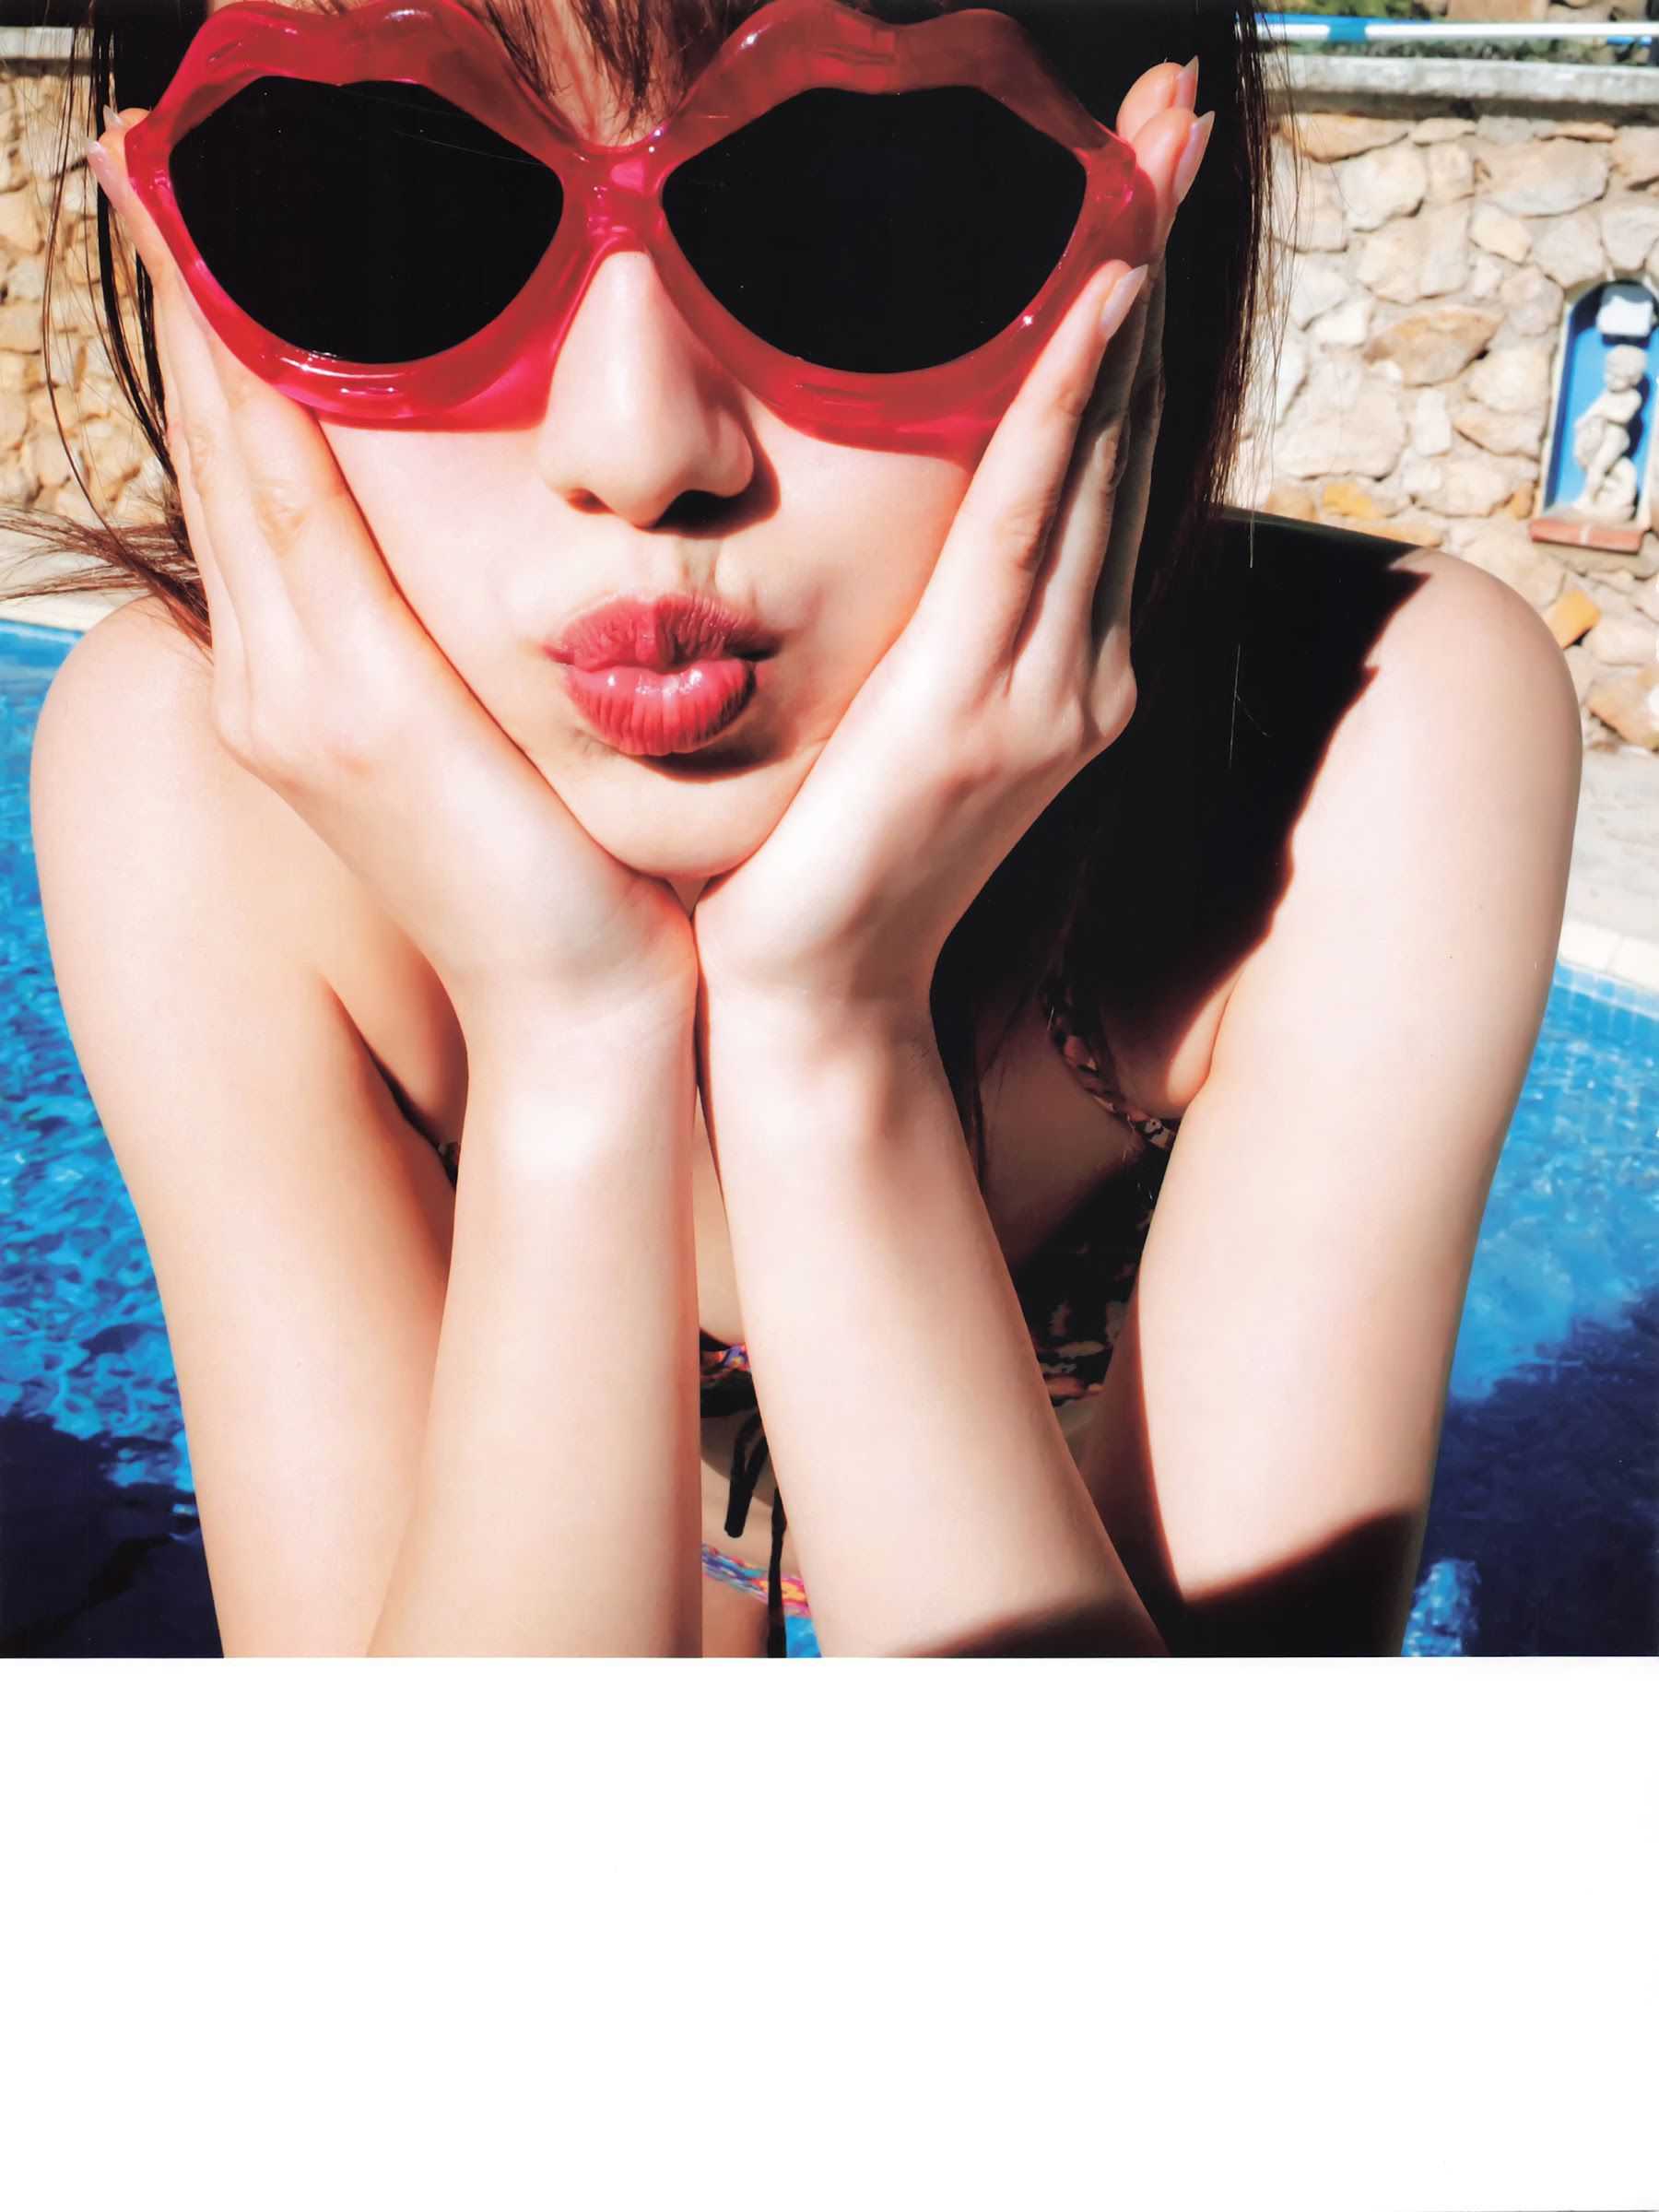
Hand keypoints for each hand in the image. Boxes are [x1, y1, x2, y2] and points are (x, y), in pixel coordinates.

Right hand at [88, 113, 696, 1061]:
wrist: (587, 1014)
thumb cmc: (573, 878)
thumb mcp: (503, 740)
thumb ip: (464, 643)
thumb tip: (493, 551)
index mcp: (307, 683)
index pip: (258, 476)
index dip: (230, 343)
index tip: (227, 221)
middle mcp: (273, 680)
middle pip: (224, 446)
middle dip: (204, 295)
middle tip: (176, 151)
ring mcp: (294, 697)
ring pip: (243, 458)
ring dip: (225, 310)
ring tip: (205, 175)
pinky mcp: (353, 708)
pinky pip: (298, 508)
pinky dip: (276, 393)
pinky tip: (272, 286)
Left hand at [690, 62, 1212, 1031]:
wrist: (814, 1001)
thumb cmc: (824, 868)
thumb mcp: (885, 725)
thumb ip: (923, 631)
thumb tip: (893, 531)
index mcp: (1056, 668)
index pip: (1090, 460)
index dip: (1119, 319)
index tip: (1128, 190)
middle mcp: (1080, 669)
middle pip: (1121, 429)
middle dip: (1149, 263)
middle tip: (1171, 118)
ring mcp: (1049, 692)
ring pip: (1095, 454)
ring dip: (1125, 293)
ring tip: (1152, 155)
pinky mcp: (984, 709)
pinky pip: (1028, 522)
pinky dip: (1062, 404)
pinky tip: (1091, 298)